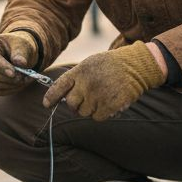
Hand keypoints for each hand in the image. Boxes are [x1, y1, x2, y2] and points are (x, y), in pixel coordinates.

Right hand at [0, 30, 38, 94]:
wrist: (20, 52)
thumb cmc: (20, 46)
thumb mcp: (22, 44)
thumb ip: (21, 53)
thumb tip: (20, 63)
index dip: (2, 67)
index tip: (13, 73)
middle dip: (9, 78)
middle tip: (24, 77)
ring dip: (13, 84)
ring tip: (27, 78)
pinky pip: (0, 90)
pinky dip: (13, 89)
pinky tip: (22, 83)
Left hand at [42, 42, 164, 120]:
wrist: (136, 66)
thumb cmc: (111, 65)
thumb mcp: (90, 64)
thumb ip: (76, 78)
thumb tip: (63, 97)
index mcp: (80, 71)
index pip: (59, 87)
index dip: (51, 97)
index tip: (46, 104)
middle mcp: (86, 84)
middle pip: (70, 104)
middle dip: (75, 105)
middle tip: (86, 100)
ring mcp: (98, 95)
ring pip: (84, 113)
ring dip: (90, 109)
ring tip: (102, 98)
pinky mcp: (109, 105)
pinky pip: (97, 117)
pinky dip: (102, 114)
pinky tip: (109, 103)